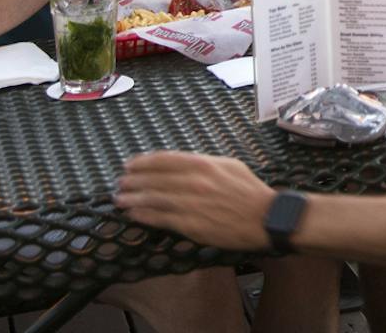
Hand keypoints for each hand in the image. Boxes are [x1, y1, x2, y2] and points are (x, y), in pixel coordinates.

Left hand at [116, 152, 275, 249]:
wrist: (264, 218)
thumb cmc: (249, 191)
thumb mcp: (229, 166)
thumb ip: (204, 163)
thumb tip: (182, 163)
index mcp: (204, 164)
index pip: (165, 160)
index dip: (144, 162)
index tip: (130, 164)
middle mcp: (194, 182)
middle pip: (154, 179)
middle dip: (133, 180)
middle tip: (121, 182)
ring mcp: (191, 204)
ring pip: (153, 199)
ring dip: (133, 199)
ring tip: (120, 199)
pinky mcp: (191, 225)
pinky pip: (161, 219)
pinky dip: (144, 216)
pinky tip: (133, 215)